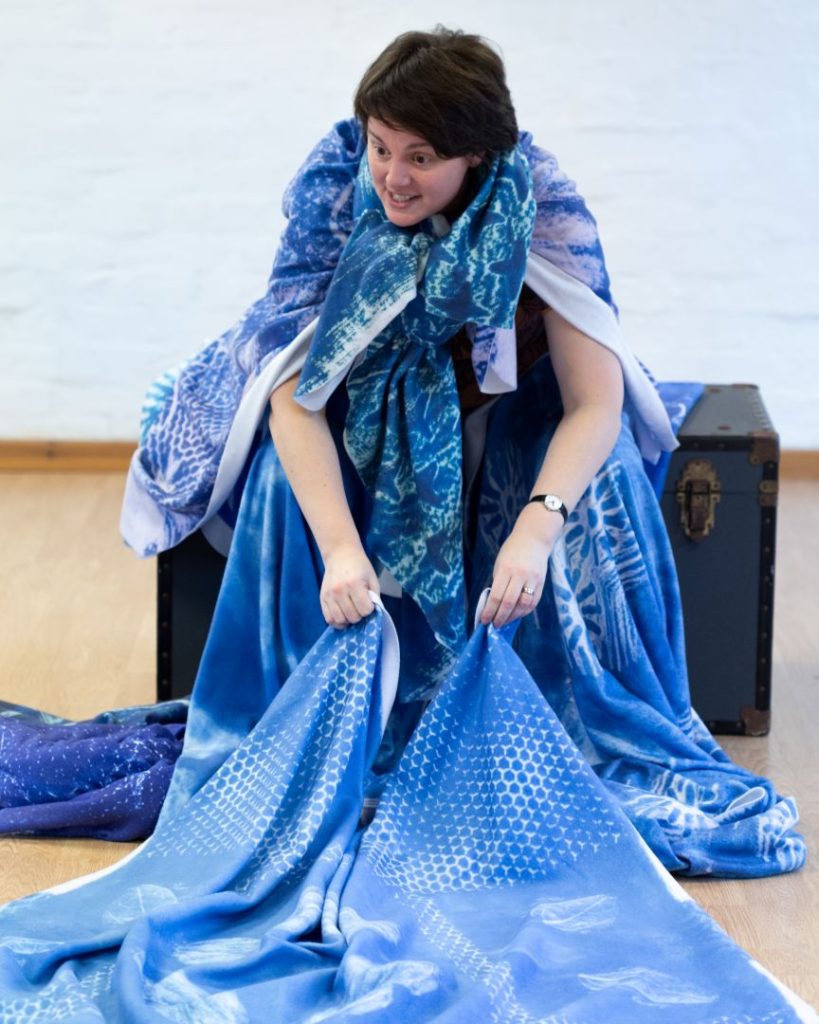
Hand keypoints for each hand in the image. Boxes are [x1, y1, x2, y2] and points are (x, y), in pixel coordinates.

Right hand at [320, 542, 379, 627]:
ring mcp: (329, 595)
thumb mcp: (372, 578)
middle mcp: (339, 591)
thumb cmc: (360, 566)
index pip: (365, 610)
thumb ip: (375, 597)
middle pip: (353, 617)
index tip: (369, 602)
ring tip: (352, 611)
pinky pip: (328, 618)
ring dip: (348, 620)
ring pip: (340, 620)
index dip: (370, 608)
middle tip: (360, 606)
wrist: (340, 554)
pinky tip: (343, 615)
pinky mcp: (322, 598)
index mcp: (354, 584)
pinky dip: (337, 621)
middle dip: (360, 615)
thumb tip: (373, 613)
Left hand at [479, 506, 561, 627]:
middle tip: (493, 625)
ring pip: (523, 605)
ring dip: (512, 617)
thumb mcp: (500, 563)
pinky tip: (516, 615)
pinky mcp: (541, 582)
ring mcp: (533, 579)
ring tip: (504, 622)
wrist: (534, 538)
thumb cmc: (512, 550)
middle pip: (509, 603)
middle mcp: (520, 575)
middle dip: (500, 617)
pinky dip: (524, 611)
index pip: (496, 596)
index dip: (490, 611)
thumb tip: (494, 603)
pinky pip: (533, 602)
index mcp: (506, 569)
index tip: (484, 620)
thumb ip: (499, 581)